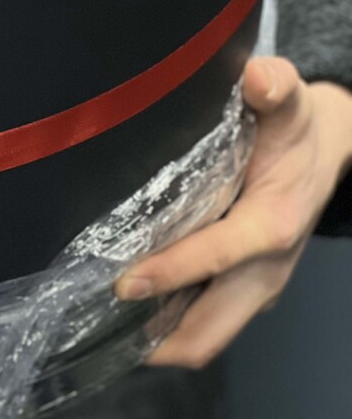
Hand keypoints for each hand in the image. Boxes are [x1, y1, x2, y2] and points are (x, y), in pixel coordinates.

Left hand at [114, 57, 351, 367]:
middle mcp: (266, 269)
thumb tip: (257, 78)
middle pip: (209, 331)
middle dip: (154, 338)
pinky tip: (127, 314)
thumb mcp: (290, 99)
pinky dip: (168, 328)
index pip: (216, 257)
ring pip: (205, 337)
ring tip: (96, 331)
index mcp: (272, 224)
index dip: (168, 273)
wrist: (327, 149)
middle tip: (91, 329)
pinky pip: (206, 324)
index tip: (120, 282)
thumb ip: (275, 86)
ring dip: (157, 340)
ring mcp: (258, 287)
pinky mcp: (247, 291)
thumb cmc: (296, 127)